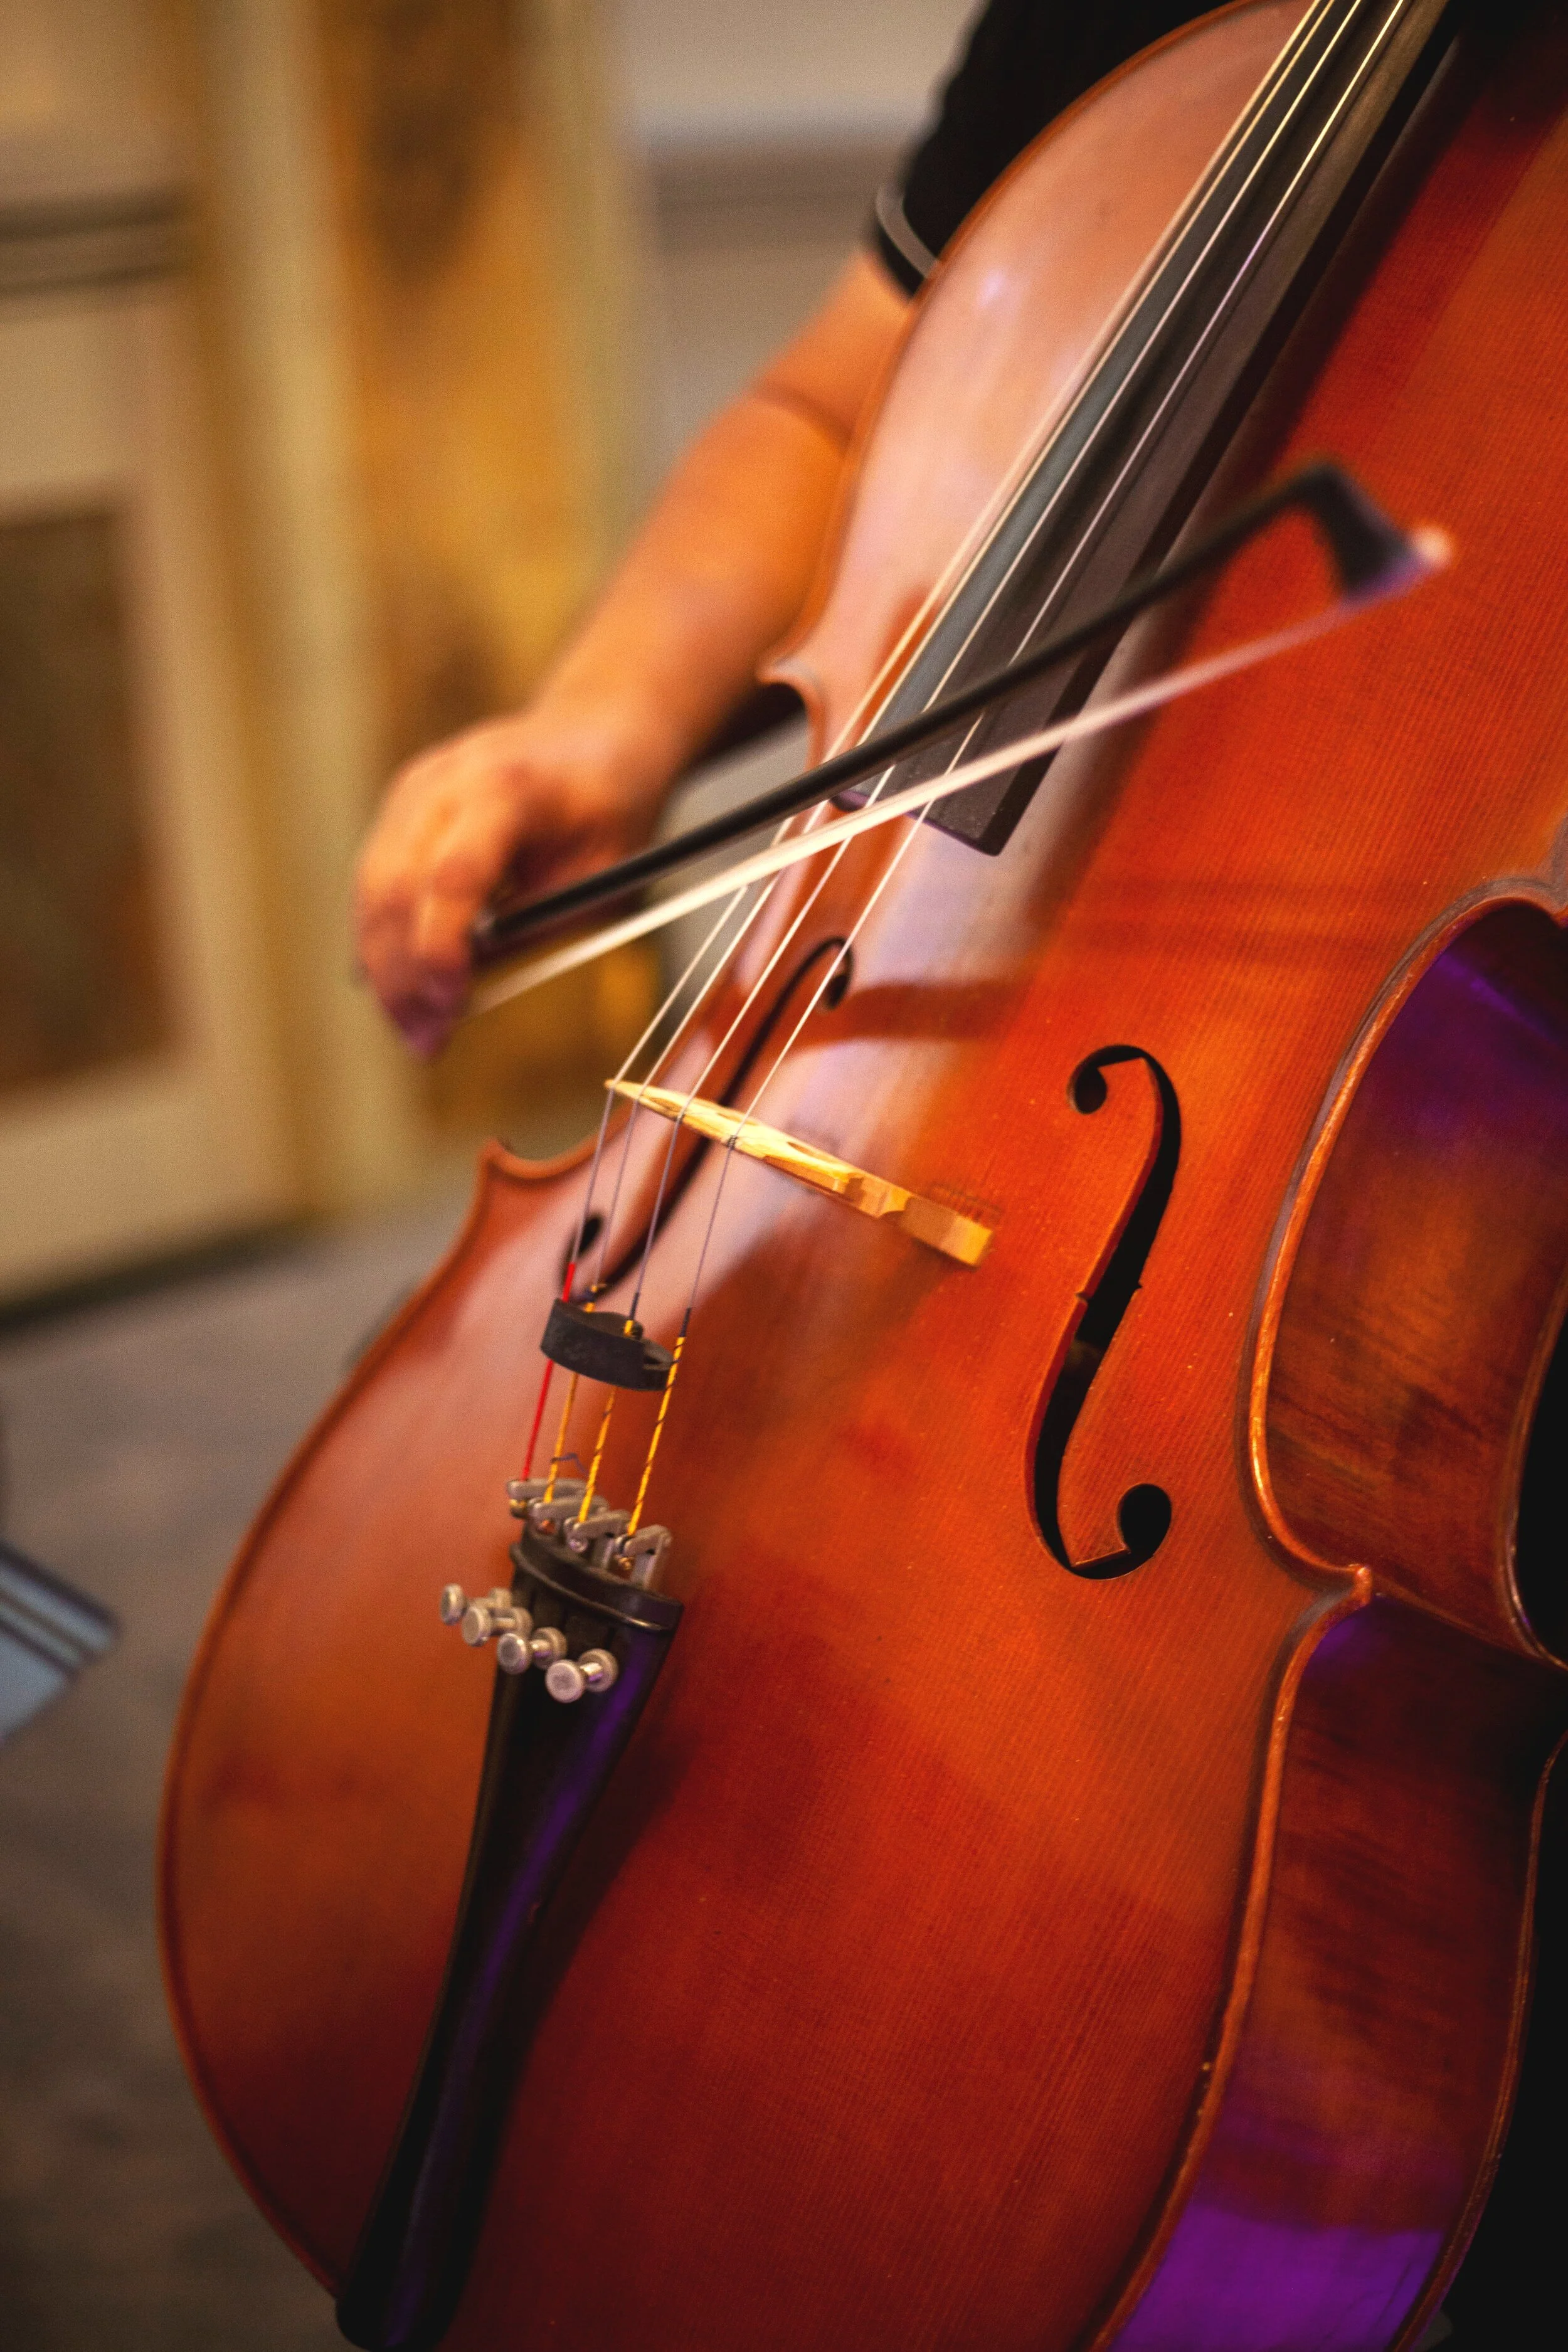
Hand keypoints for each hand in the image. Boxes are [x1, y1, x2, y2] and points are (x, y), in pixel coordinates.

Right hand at [354, 702, 667, 1055]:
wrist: (599, 733)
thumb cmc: (612, 810)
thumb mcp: (606, 877)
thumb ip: (541, 926)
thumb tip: (472, 988)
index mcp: (507, 788)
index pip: (453, 876)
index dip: (442, 949)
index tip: (451, 1008)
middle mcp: (444, 781)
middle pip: (394, 887)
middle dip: (404, 977)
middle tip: (426, 1044)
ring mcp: (413, 791)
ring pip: (371, 889)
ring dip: (386, 969)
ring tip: (415, 1033)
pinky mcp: (400, 809)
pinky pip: (376, 881)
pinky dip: (384, 940)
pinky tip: (402, 992)